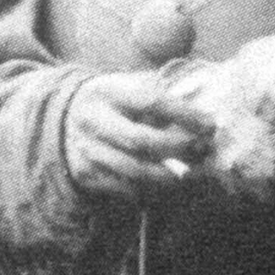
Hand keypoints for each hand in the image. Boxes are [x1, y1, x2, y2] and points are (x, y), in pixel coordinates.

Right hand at [61, 70, 215, 203]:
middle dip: (177, 147)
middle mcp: (93, 120)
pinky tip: (166, 183)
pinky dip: (149, 189)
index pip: (151, 102)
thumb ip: (162, 93)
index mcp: (108, 92)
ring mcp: (87, 149)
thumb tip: (202, 112)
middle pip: (140, 140)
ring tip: (191, 172)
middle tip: (202, 150)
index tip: (210, 124)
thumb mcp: (130, 85)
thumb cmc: (114, 100)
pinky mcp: (85, 174)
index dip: (184, 114)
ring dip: (168, 175)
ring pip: (133, 169)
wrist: (64, 116)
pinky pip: (123, 187)